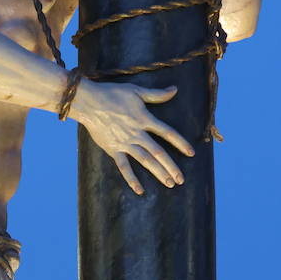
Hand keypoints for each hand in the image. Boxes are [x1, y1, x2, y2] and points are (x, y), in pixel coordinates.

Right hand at [70, 78, 193, 193]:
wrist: (88, 102)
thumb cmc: (112, 93)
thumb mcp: (136, 91)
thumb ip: (156, 94)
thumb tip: (175, 89)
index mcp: (145, 119)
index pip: (168, 133)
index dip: (181, 143)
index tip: (191, 153)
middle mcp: (137, 134)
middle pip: (158, 152)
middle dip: (171, 167)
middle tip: (181, 179)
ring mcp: (125, 143)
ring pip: (145, 161)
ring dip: (158, 173)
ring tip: (169, 184)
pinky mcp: (113, 149)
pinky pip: (124, 166)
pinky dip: (131, 179)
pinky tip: (139, 190)